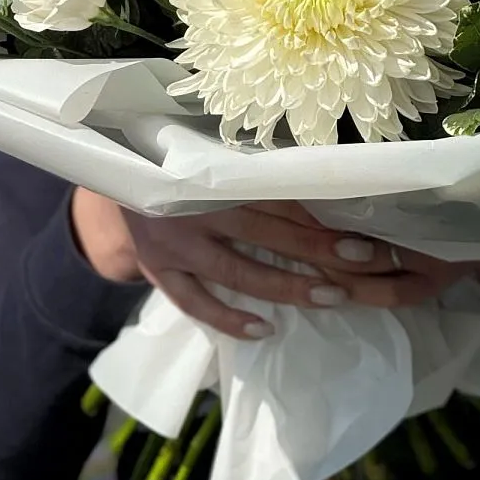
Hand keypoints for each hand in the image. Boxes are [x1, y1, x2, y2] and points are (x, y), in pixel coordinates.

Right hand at [71, 188, 467, 339]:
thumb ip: (254, 164)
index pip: (276, 197)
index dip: (320, 216)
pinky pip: (194, 303)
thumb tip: (322, 172)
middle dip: (319, 250)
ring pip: (236, 272)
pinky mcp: (157, 269)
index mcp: (211, 170)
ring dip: (286, 286)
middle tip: (365, 262)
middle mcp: (192, 207)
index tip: (363, 230)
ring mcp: (173, 243)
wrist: (113, 162)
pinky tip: (265, 332)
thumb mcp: (212, 147)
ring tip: (331, 297)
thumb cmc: (181, 151)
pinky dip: (228, 319)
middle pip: (265, 232)